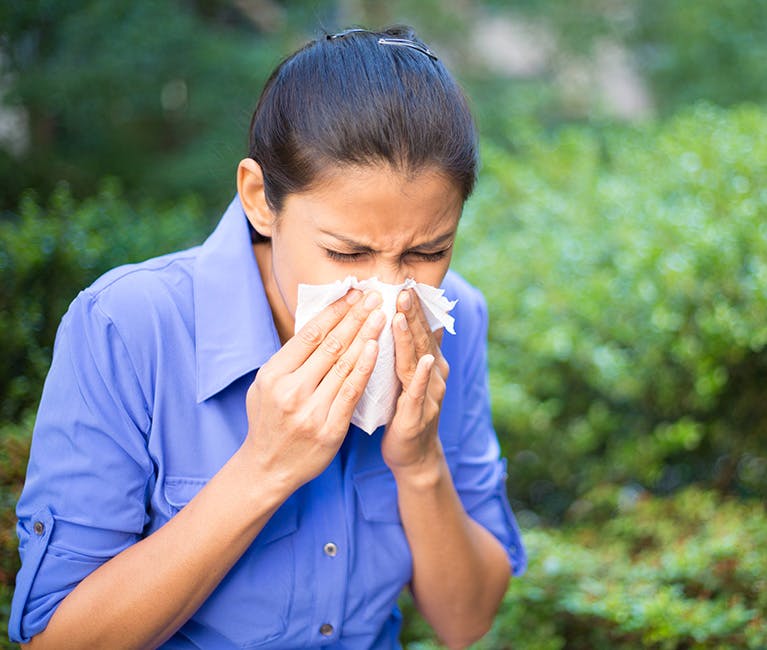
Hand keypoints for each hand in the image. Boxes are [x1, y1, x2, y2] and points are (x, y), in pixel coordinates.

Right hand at [241, 290, 384, 490]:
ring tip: (381, 315)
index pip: (310, 335)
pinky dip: (364, 368)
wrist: (267, 469)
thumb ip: (288, 360)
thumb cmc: (269, 422)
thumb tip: (319, 326)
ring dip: (365, 335)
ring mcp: (311, 410)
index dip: (334, 312)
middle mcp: (291, 389)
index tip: (353, 294)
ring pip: (344, 364)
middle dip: (355, 317)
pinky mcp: (329, 428)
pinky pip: (351, 392)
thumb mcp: (264, 386)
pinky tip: (376, 348)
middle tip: (374, 296)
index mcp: (273, 374)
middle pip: (330, 345)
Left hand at [382, 288, 448, 473]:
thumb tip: (422, 320)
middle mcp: (434, 376)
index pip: (421, 330)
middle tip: (403, 289)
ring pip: (420, 362)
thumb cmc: (406, 412)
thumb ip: (412, 350)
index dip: (414, 307)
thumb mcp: (408, 376)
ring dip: (413, 338)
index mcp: (429, 364)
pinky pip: (419, 393)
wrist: (414, 456)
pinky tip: (425, 362)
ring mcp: (429, 396)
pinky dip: (422, 377)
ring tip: (403, 315)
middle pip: (422, 340)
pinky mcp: (419, 416)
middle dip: (413, 314)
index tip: (404, 282)